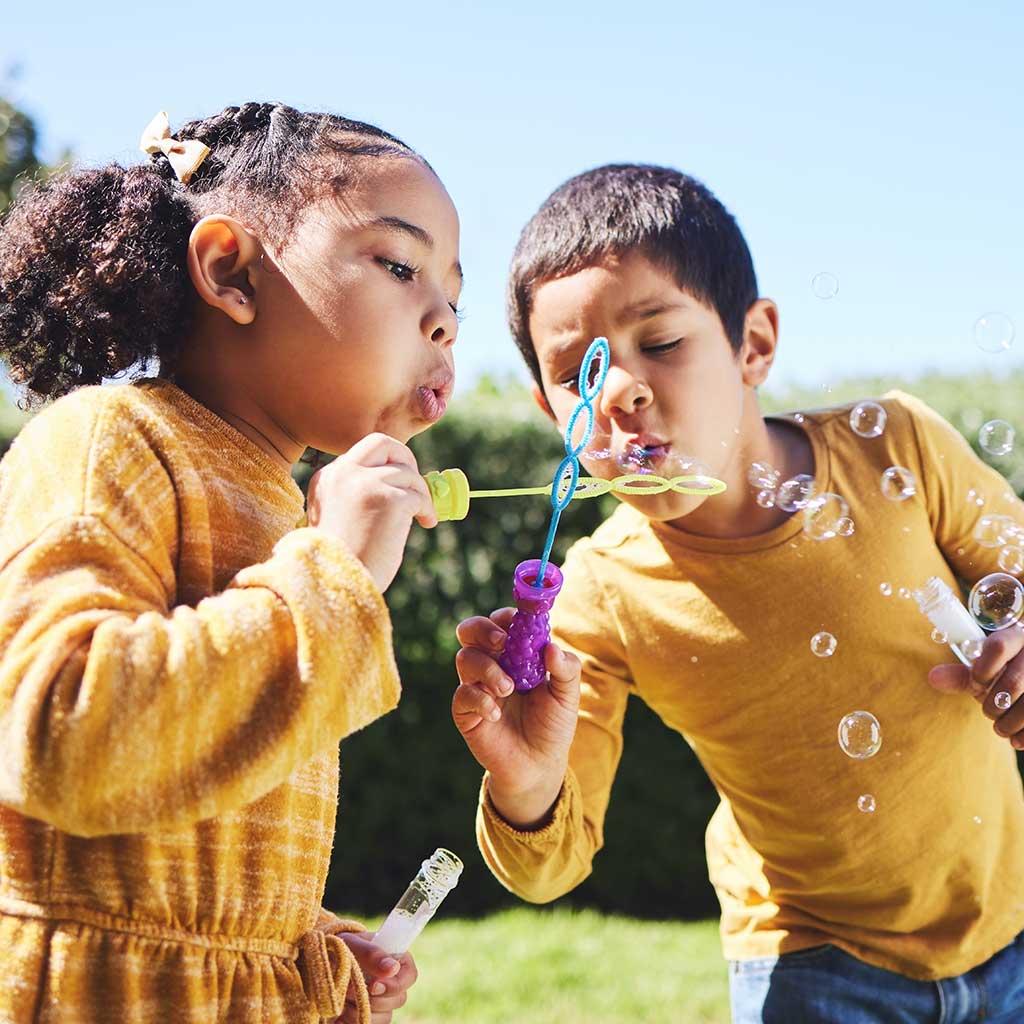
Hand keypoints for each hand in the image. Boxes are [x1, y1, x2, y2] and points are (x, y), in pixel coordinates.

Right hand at [306, 433, 436, 592]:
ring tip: (422, 516)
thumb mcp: (339, 516)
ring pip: (408, 474)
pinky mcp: (390, 499)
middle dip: (407, 459)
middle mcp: (344, 473)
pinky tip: (426, 523)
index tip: (398, 482)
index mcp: (327, 477)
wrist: (335, 584)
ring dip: (421, 494)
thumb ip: (356, 493)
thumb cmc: (341, 560)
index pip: (364, 451)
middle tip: (416, 485)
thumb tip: (398, 481)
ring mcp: (367, 483)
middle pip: (385, 444)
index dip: (387, 462)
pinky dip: (428, 508)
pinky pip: (419, 495)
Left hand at [334, 931, 417, 1023]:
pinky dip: (353, 1023)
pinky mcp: (370, 1016)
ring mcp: (383, 1001)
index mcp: (398, 960)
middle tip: (349, 989)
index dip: (394, 985)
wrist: (326, 960)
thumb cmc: (344, 946)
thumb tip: (393, 968)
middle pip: (398, 1000)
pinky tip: (339, 1018)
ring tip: (343, 998)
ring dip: (361, 1010)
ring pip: (384, 1017)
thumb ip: (372, 954)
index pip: (409, 977)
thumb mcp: (354, 944)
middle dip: (372, 998)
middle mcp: (394, 982)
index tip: (373, 986)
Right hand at [453, 608, 580, 827]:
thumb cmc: (553, 724)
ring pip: (464, 658)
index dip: (507, 617)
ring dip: (487, 668)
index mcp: (515, 653)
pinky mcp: (466, 711)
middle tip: (501, 642)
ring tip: (508, 689)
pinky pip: (462, 694)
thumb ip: (566, 669)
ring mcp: (477, 686)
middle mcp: (492, 663)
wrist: (538, 765)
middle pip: (470, 630)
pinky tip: (496, 714)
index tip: (519, 623)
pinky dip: (480, 700)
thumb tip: (551, 647)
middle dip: (482, 628)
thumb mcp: (567, 695)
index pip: (502, 621)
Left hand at [928, 623, 1023, 748]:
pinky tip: (1017, 739)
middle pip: (1013, 682)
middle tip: (988, 712)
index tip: (976, 684)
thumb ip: (962, 675)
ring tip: (1001, 728)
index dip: (981, 671)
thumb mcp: (989, 670)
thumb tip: (933, 678)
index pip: (997, 647)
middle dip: (994, 704)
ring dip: (1009, 723)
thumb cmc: (1009, 673)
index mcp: (1018, 637)